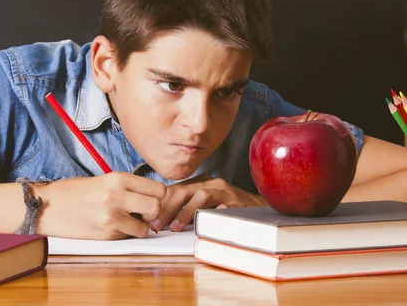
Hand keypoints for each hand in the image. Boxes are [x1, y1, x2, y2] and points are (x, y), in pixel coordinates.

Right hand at [34, 172, 165, 239]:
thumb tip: (150, 198)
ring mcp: (111, 217)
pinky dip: (124, 234)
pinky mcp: (105, 234)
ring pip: (145, 228)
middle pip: (156, 207)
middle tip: (142, 213)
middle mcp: (117, 196)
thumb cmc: (74, 191)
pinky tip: (110, 226)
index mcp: (118, 178)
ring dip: (139, 227)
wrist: (47, 206)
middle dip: (153, 213)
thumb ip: (127, 187)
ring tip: (126, 221)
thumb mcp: (103, 180)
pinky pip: (127, 237)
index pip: (158, 189)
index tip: (150, 199)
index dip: (158, 196)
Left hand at [150, 175, 265, 232]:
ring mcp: (226, 192)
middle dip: (166, 208)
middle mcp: (212, 183)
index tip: (147, 219)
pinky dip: (211, 216)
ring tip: (175, 227)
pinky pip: (223, 208)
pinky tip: (202, 226)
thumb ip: (186, 206)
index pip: (174, 189)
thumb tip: (159, 220)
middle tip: (156, 225)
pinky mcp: (238, 203)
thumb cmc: (229, 209)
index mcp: (201, 182)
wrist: (262, 210)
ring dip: (185, 212)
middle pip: (183, 191)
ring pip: (201, 196)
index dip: (159, 204)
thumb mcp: (205, 204)